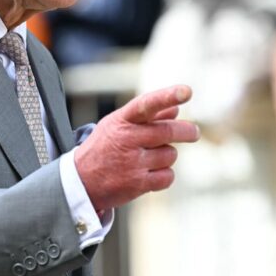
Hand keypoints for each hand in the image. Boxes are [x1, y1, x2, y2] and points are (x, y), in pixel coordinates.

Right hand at [73, 85, 198, 211]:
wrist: (81, 181)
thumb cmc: (105, 147)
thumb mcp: (118, 125)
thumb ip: (147, 116)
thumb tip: (175, 110)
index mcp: (122, 121)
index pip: (147, 104)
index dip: (167, 97)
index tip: (187, 91)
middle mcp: (127, 139)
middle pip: (168, 131)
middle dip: (186, 131)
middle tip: (194, 133)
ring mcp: (132, 163)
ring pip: (170, 154)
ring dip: (167, 155)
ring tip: (149, 158)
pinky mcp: (137, 184)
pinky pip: (168, 176)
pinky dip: (165, 175)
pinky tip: (150, 174)